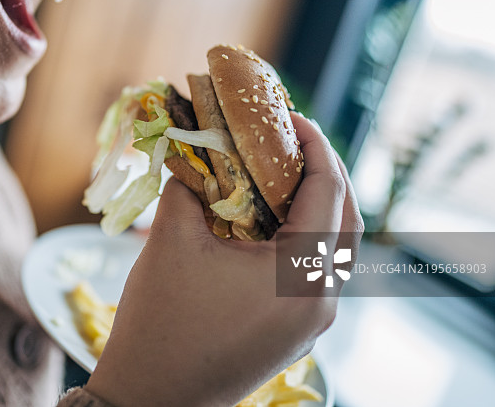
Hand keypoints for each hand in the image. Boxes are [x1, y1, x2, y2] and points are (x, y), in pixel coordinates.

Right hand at [85, 114, 362, 406]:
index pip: (329, 192)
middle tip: (291, 138)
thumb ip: (188, 185)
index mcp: (302, 275)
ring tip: (279, 172)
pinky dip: (298, 236)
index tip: (290, 115)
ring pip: (331, 247)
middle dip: (323, 171)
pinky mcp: (293, 331)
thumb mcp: (171, 240)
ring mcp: (311, 321)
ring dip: (314, 204)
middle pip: (344, 219)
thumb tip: (192, 150)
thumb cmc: (161, 321)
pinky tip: (264, 218)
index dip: (314, 145)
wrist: (150, 399)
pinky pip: (310, 271)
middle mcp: (321, 300)